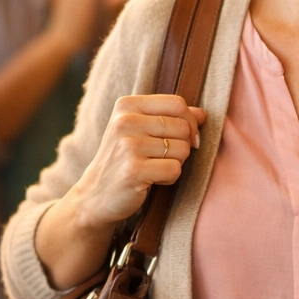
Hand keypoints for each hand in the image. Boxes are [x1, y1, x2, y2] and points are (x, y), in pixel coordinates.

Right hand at [37, 94, 205, 287]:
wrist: (95, 195)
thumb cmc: (123, 159)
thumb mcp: (140, 130)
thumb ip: (170, 117)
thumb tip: (203, 113)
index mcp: (127, 105)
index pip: (177, 103)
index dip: (190, 121)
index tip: (186, 137)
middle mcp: (125, 122)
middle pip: (183, 127)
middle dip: (182, 145)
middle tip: (162, 157)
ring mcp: (128, 146)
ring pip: (182, 149)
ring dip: (175, 163)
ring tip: (154, 168)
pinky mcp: (133, 170)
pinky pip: (175, 169)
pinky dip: (169, 178)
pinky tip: (152, 179)